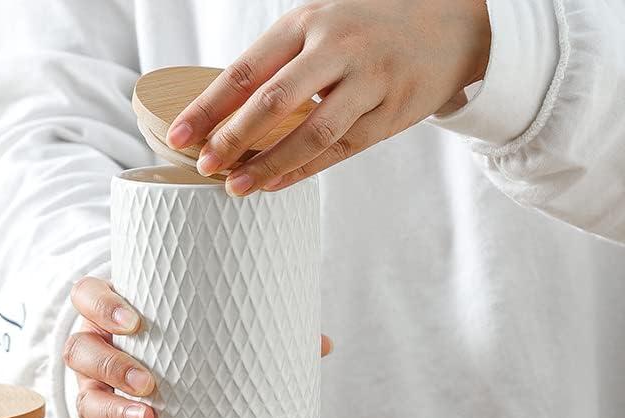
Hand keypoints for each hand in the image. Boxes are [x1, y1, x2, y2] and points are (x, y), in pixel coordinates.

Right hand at [64, 276, 332, 417]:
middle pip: (83, 348)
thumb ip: (256, 326)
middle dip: (113, 366)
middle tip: (151, 383)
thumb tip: (321, 345)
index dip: (103, 305)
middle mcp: (95, 342)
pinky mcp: (100, 416)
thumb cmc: (180, 332)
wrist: (150, 359)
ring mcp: (92, 382)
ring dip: (110, 408)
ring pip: (84, 392)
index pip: (88, 295)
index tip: (135, 320)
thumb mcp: (205, 322)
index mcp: (113, 308)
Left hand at [166, 0, 490, 194]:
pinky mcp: (390, 114)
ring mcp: (369, 80)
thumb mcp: (318, 28)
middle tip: (204, 166)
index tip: (178, 135)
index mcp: (308, 21)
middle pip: (275, 100)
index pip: (246, 69)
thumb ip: (276, 64)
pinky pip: (338, 150)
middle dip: (233, 137)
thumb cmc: (363, 31)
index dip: (208, 106)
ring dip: (268, 164)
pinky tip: (272, 185)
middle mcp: (339, 46)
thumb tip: (217, 116)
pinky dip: (301, 171)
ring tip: (235, 187)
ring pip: (311, 132)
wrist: (448, 26)